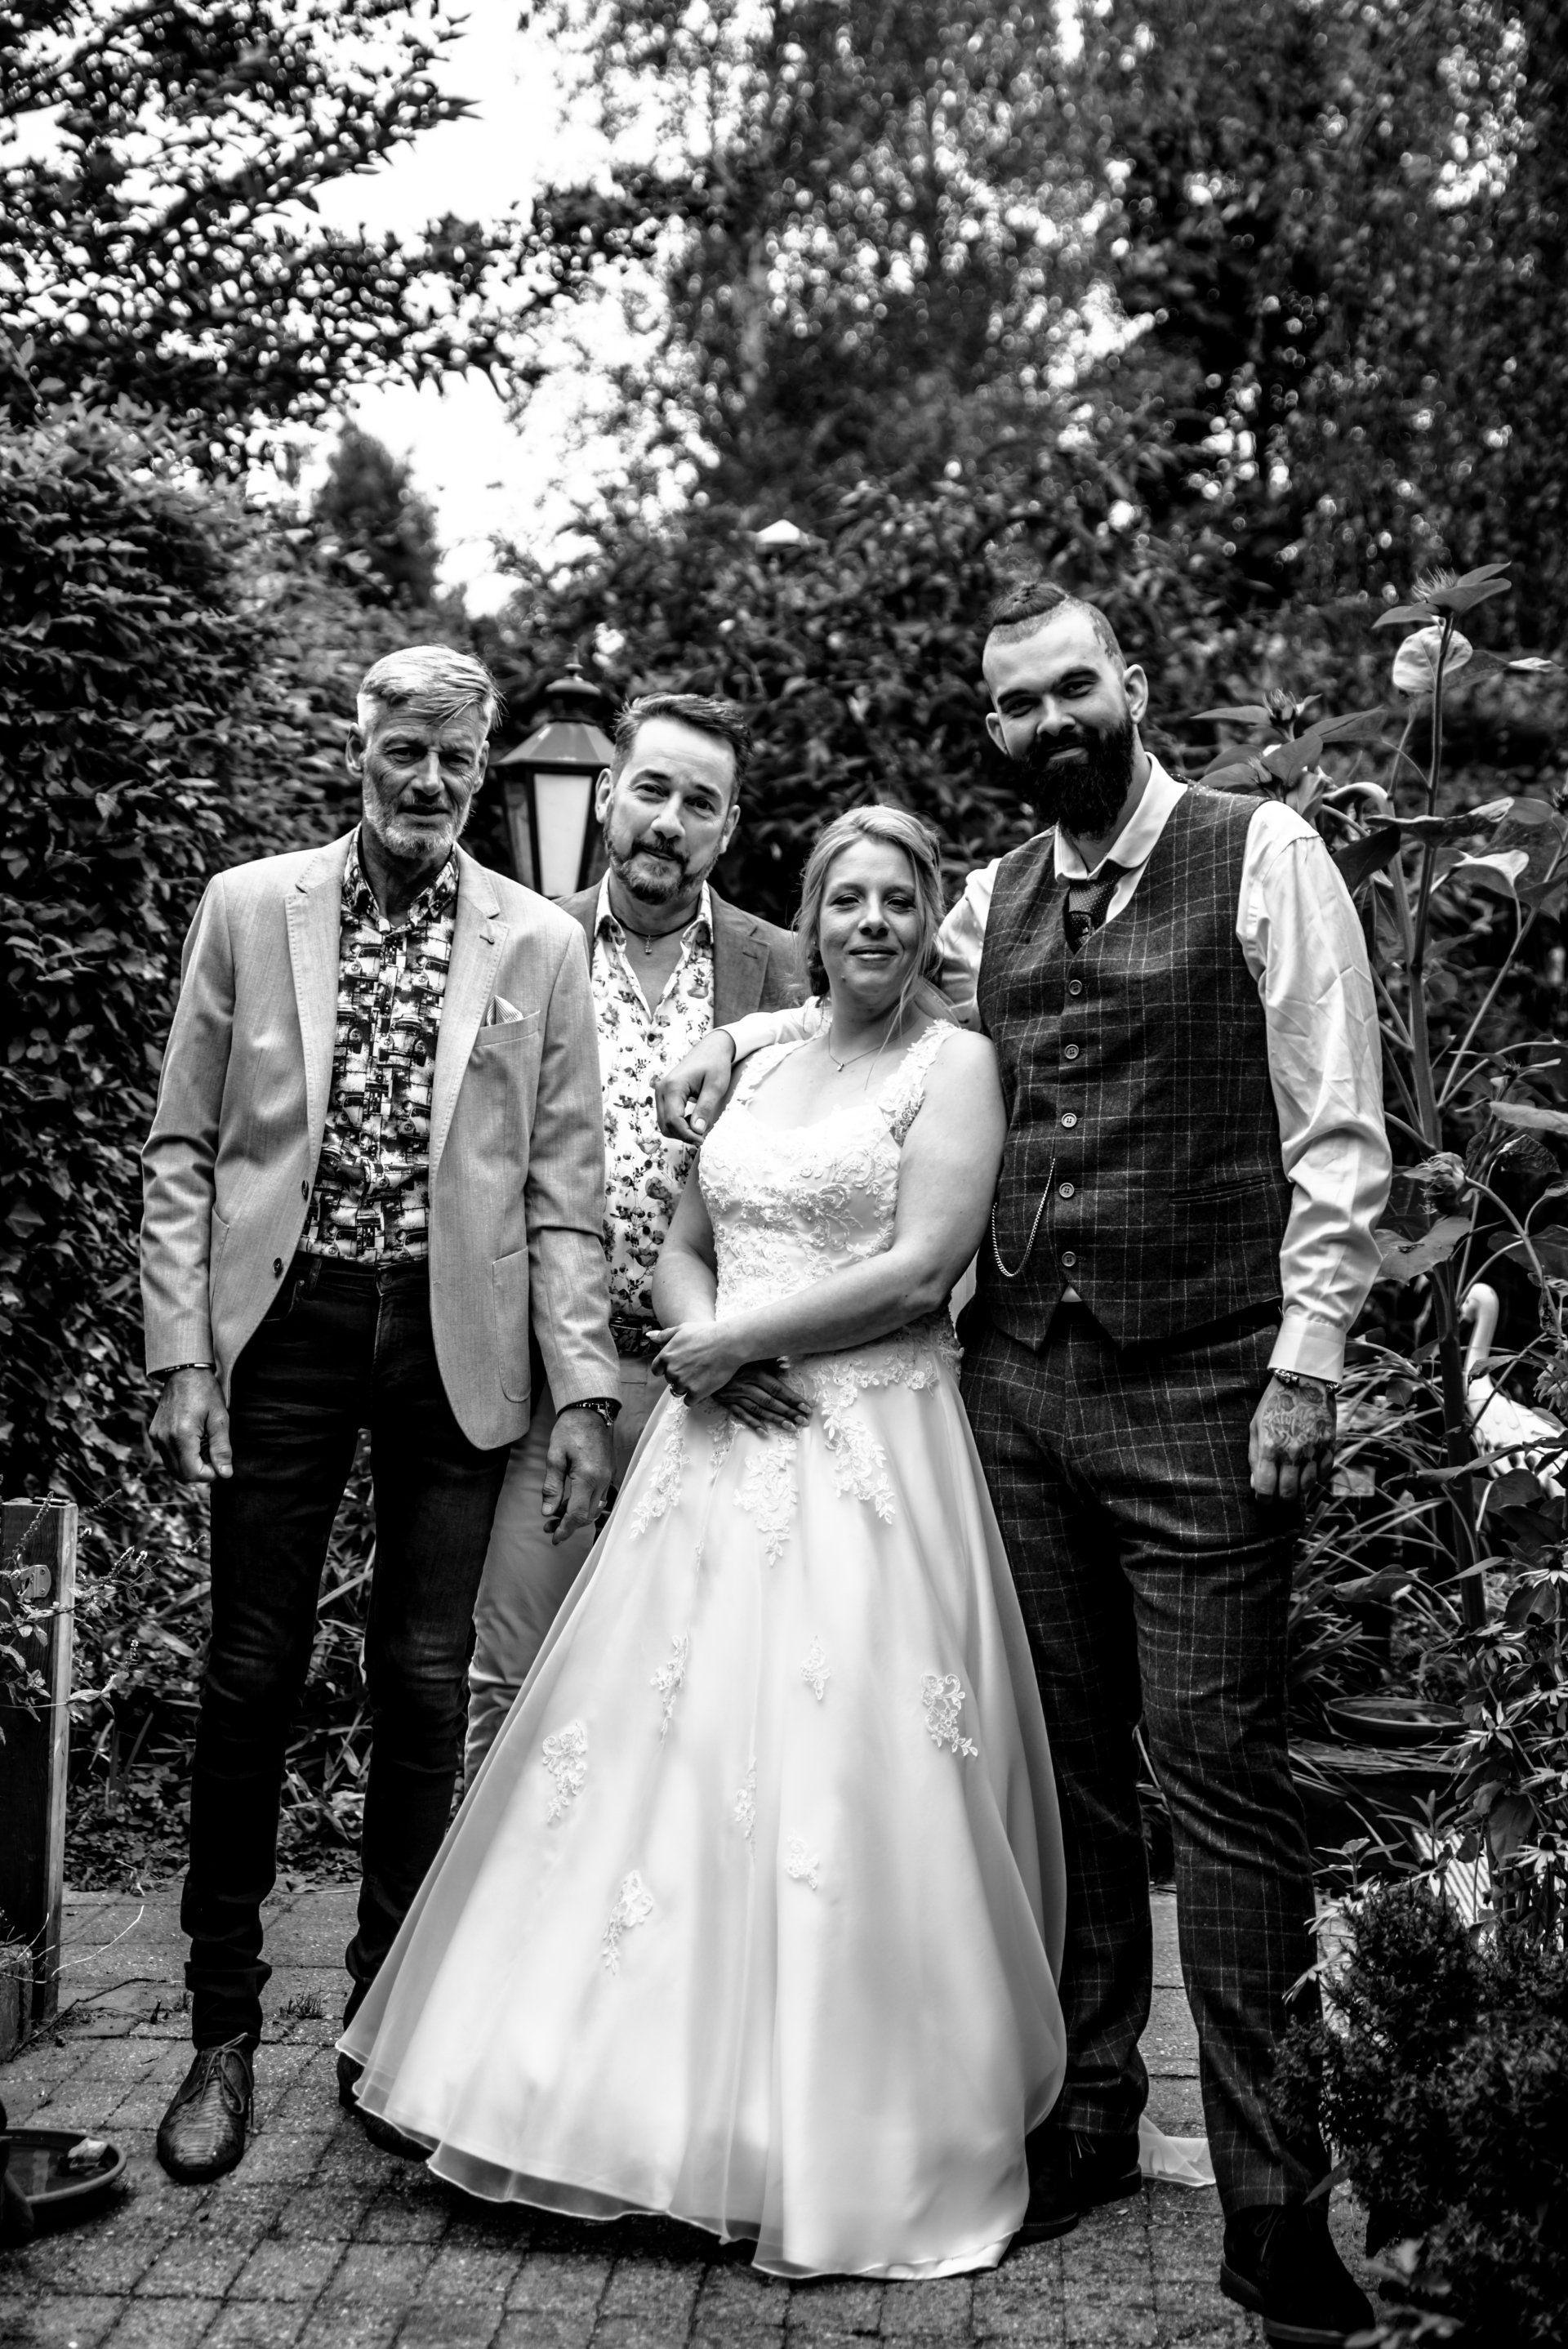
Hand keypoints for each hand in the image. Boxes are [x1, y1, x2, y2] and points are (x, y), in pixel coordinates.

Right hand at [150, 1367, 232, 1484]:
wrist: (183, 1372)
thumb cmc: (205, 1391)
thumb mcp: (220, 1418)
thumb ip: (222, 1448)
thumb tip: (226, 1474)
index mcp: (182, 1435)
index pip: (193, 1473)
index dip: (210, 1474)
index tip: (220, 1463)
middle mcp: (164, 1439)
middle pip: (181, 1475)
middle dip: (200, 1472)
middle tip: (214, 1455)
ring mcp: (157, 1437)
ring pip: (173, 1468)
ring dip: (190, 1465)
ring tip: (205, 1447)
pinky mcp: (155, 1434)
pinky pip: (167, 1456)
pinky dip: (181, 1457)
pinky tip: (194, 1442)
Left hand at [542, 1407, 614, 1543]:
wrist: (591, 1410)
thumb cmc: (570, 1430)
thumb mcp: (555, 1457)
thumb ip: (551, 1486)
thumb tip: (547, 1512)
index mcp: (588, 1477)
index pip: (577, 1514)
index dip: (565, 1529)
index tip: (553, 1538)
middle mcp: (603, 1481)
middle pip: (588, 1516)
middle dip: (568, 1525)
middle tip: (548, 1526)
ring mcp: (609, 1478)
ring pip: (595, 1509)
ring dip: (577, 1516)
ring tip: (556, 1514)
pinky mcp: (610, 1473)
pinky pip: (600, 1498)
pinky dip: (585, 1505)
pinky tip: (570, 1501)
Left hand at [647, 1321, 746, 1403]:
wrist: (729, 1343)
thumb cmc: (707, 1333)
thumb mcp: (683, 1329)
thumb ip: (664, 1335)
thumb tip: (649, 1336)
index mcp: (666, 1356)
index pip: (657, 1370)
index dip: (666, 1368)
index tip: (678, 1365)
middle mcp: (672, 1371)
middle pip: (670, 1380)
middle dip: (679, 1375)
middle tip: (695, 1367)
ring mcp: (684, 1383)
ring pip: (679, 1391)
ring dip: (687, 1386)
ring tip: (701, 1375)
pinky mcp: (696, 1393)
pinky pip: (689, 1401)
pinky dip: (695, 1396)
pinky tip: (704, 1385)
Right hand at [655, 1030, 735, 1144]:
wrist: (711, 1048)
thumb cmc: (715, 1064)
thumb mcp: (715, 1087)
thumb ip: (705, 1109)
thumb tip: (697, 1131)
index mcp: (673, 1087)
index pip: (673, 1121)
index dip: (687, 1135)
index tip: (703, 1140)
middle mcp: (661, 1090)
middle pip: (665, 1125)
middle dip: (683, 1135)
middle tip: (703, 1136)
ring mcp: (660, 1092)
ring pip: (664, 1123)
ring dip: (680, 1131)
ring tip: (699, 1126)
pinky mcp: (664, 1094)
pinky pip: (666, 1116)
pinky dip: (678, 1124)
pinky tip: (693, 1119)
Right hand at [711, 1361, 811, 1436]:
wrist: (704, 1359)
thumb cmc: (733, 1355)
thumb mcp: (751, 1353)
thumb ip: (770, 1360)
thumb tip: (787, 1366)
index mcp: (754, 1372)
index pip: (777, 1388)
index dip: (792, 1399)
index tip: (806, 1407)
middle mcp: (746, 1385)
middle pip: (770, 1401)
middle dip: (788, 1412)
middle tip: (803, 1421)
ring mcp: (735, 1394)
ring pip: (758, 1409)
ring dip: (775, 1419)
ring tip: (790, 1427)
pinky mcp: (726, 1401)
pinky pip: (741, 1414)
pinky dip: (753, 1423)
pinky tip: (764, 1432)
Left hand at [1249, 1373, 1335, 1502]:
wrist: (1304, 1380)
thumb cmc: (1274, 1403)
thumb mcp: (1256, 1426)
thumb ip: (1255, 1457)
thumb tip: (1257, 1484)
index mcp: (1270, 1447)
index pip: (1266, 1488)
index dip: (1263, 1500)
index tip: (1263, 1500)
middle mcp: (1292, 1452)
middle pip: (1288, 1493)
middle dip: (1281, 1499)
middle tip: (1278, 1496)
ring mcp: (1313, 1449)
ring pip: (1308, 1486)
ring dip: (1299, 1489)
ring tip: (1293, 1483)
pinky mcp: (1329, 1444)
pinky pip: (1324, 1472)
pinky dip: (1316, 1476)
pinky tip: (1308, 1470)